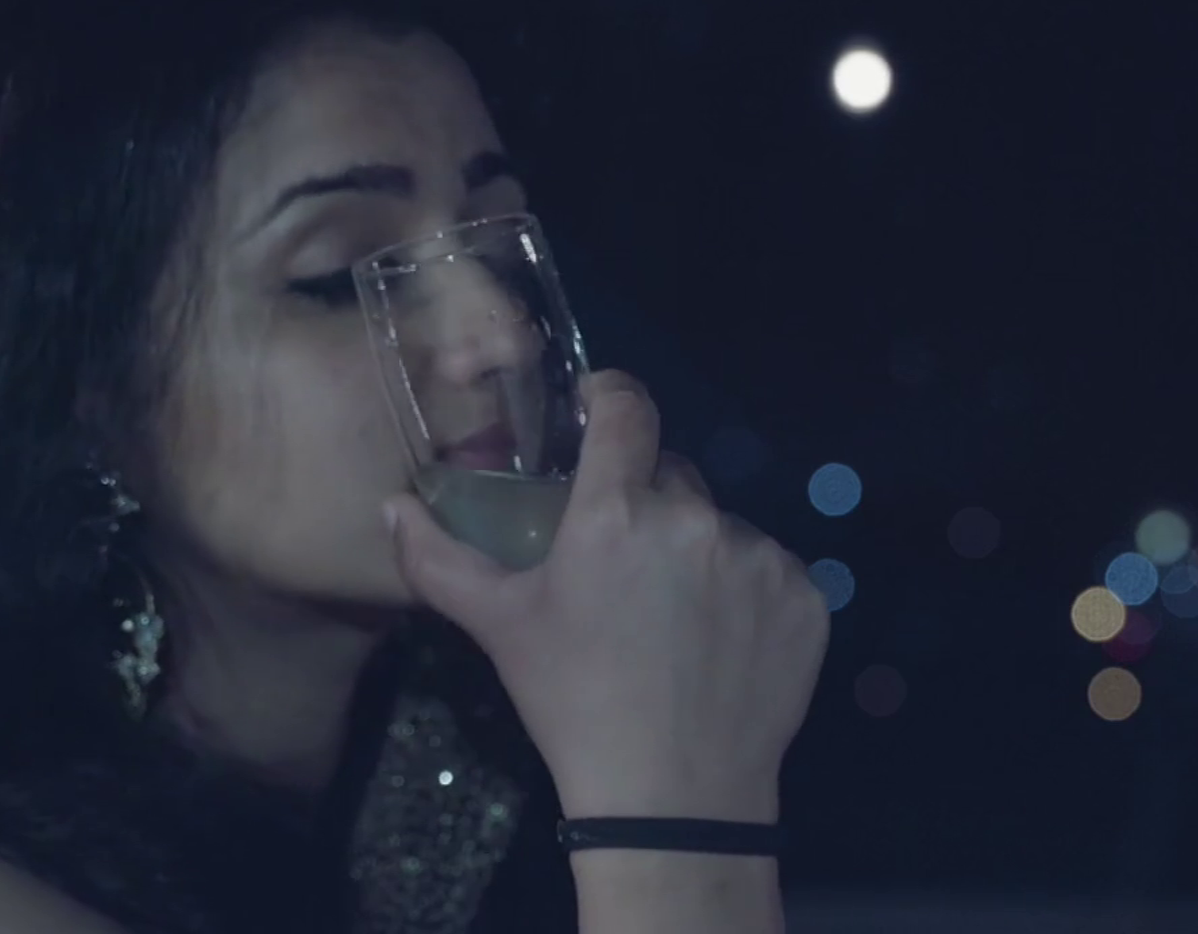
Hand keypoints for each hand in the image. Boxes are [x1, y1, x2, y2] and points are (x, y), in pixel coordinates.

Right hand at [384, 371, 829, 822]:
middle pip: (671, 475)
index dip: (610, 399)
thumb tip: (391, 505)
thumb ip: (439, 558)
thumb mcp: (500, 628)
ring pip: (722, 527)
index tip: (600, 414)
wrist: (673, 799)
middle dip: (646, 503)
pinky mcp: (806, 597)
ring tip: (673, 621)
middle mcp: (695, 519)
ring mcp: (759, 558)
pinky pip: (770, 571)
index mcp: (616, 512)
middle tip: (624, 566)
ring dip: (698, 553)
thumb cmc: (574, 704)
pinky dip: (747, 595)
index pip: (626, 407)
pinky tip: (720, 644)